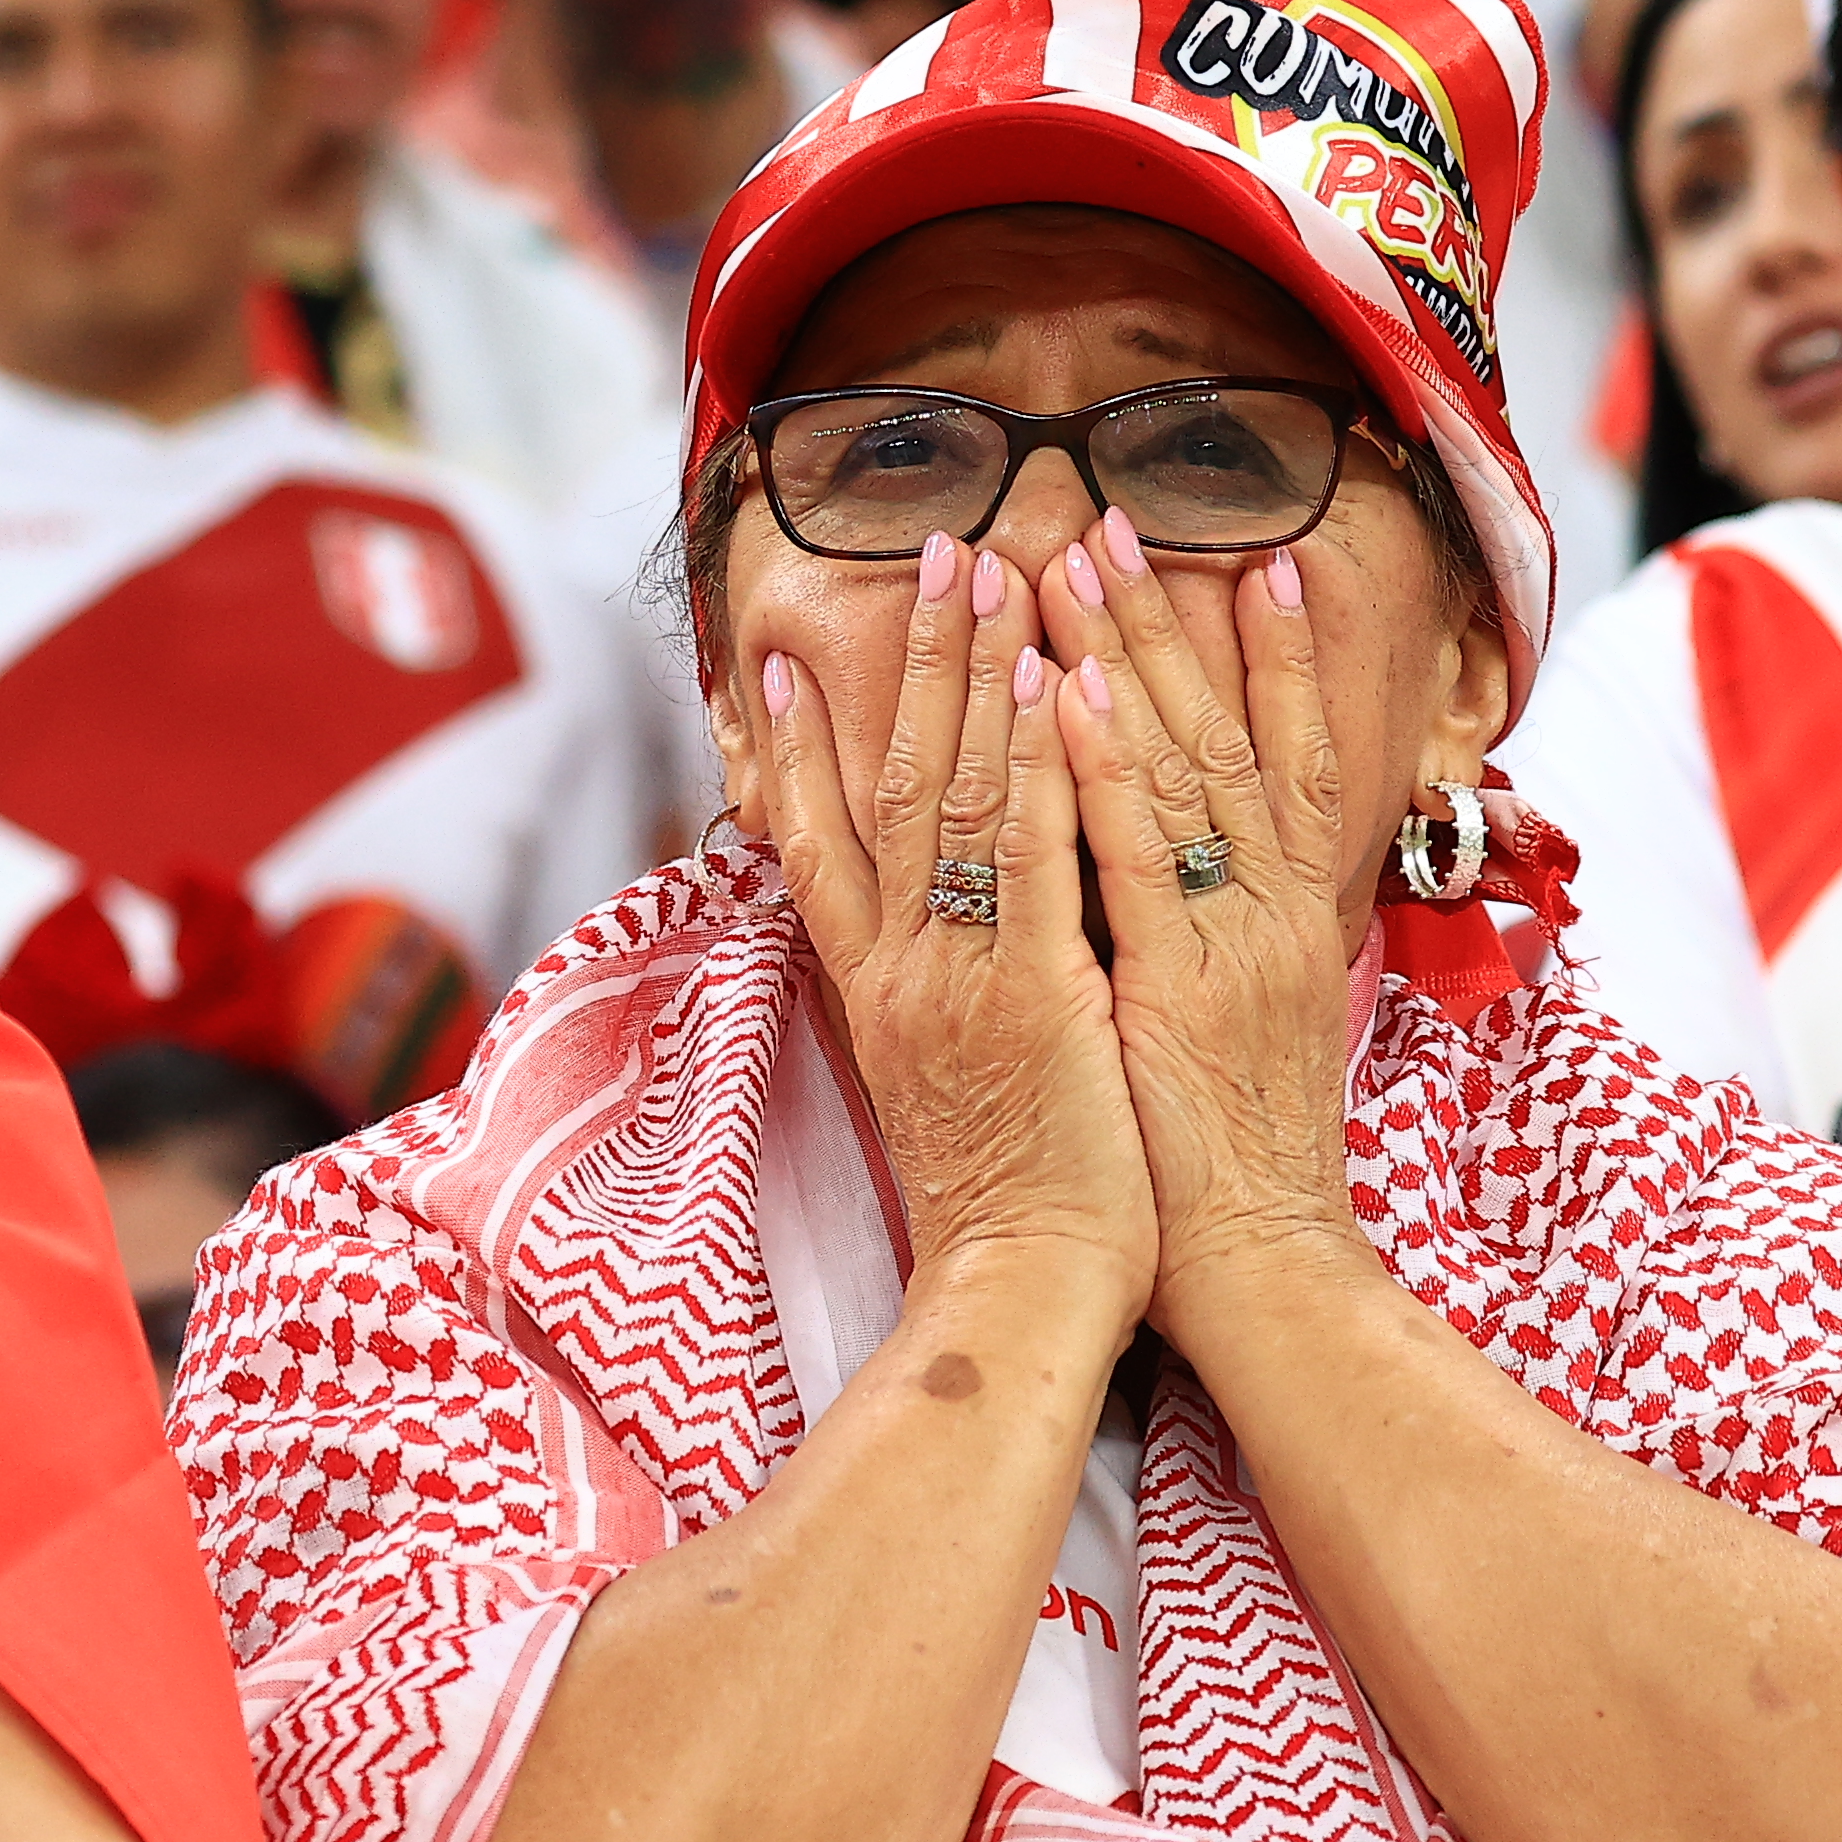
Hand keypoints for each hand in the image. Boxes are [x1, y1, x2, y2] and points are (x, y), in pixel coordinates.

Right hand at [746, 535, 1155, 1313]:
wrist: (1025, 1292)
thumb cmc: (1004, 1201)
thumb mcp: (936, 1082)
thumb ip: (921, 997)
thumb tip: (909, 940)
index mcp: (872, 988)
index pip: (815, 841)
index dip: (800, 742)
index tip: (790, 657)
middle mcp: (897, 966)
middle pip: (888, 783)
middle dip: (913, 659)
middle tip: (934, 549)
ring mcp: (957, 976)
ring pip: (952, 794)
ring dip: (974, 673)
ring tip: (994, 569)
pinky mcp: (1031, 995)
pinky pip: (1027, 856)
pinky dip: (1034, 763)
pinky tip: (1051, 682)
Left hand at [1027, 516, 1372, 1357]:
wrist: (1262, 1269)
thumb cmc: (1233, 1161)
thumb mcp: (1246, 1024)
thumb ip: (1227, 936)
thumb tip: (1193, 870)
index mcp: (1284, 918)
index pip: (1283, 757)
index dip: (1273, 656)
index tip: (1252, 557)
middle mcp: (1264, 912)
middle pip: (1220, 734)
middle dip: (1162, 621)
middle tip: (1113, 516)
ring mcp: (1220, 945)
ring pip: (1174, 768)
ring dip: (1120, 655)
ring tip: (1069, 555)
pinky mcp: (1171, 990)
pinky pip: (1124, 861)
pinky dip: (1096, 769)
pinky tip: (1057, 691)